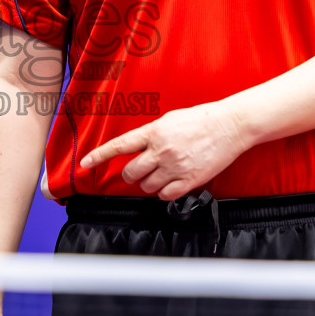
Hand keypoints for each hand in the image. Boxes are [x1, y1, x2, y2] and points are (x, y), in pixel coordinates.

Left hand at [79, 103, 246, 200]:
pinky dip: (164, 193)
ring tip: (160, 174)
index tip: (85, 163)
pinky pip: (165, 196)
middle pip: (131, 173)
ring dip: (148, 184)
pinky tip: (170, 184)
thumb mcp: (169, 120)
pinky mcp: (189, 180)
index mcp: (154, 132)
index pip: (120, 146)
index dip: (99, 156)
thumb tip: (137, 147)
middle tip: (139, 171)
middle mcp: (161, 151)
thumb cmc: (200, 119)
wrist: (230, 125)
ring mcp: (175, 167)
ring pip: (147, 187)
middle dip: (131, 175)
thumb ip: (151, 135)